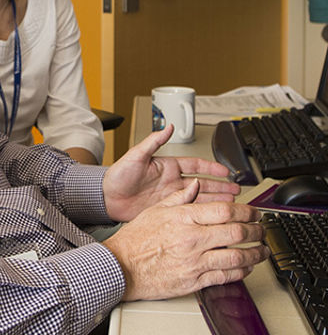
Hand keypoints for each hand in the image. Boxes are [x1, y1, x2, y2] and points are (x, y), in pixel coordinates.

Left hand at [102, 124, 239, 221]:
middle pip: (203, 184)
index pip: (195, 165)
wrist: (106, 197)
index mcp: (167, 166)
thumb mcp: (136, 155)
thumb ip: (153, 141)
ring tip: (232, 205)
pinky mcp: (166, 211)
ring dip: (216, 201)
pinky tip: (213, 218)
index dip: (212, 168)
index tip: (227, 171)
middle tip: (238, 191)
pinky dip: (202, 215)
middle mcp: (171, 182)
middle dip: (221, 187)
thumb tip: (167, 126)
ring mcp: (170, 197)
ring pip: (199, 199)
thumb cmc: (118, 175)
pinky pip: (188, 212)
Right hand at [103, 179, 268, 300]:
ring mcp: (195, 261)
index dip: (245, 211)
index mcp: (184, 218)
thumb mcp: (156, 209)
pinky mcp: (195, 280)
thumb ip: (179, 197)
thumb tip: (195, 186)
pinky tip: (246, 267)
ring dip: (255, 253)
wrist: (123, 265)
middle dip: (256, 230)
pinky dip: (242, 271)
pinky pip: (226, 276)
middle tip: (262, 229)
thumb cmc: (136, 238)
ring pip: (237, 256)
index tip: (254, 212)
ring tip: (262, 250)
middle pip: (236, 232)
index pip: (224, 211)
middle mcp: (192, 239)